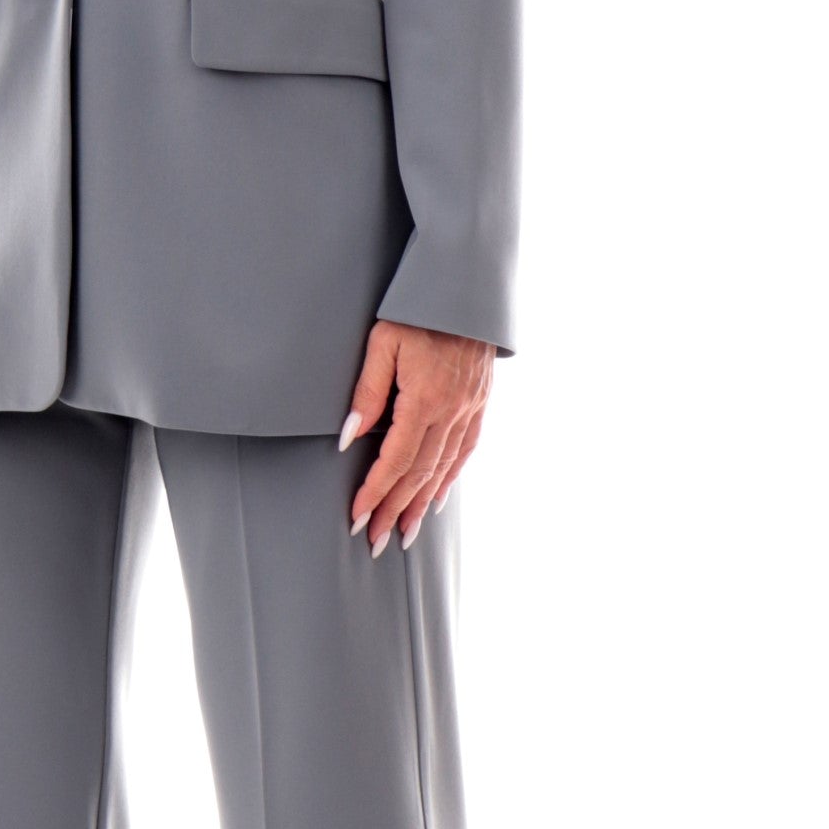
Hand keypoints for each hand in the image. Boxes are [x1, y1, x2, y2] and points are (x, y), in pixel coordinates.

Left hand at [339, 322, 497, 554]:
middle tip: (375, 540)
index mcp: (425, 398)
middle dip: (395, 510)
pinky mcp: (478, 403)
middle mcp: (452, 411)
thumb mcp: (382, 342)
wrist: (466, 287)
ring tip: (405, 533)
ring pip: (444, 469)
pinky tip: (437, 498)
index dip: (376, 492)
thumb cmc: (417, 309)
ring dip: (422, 504)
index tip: (358, 517)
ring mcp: (469, 409)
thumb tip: (350, 439)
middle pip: (420, 474)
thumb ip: (366, 392)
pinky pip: (464, 451)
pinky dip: (449, 478)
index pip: (396, 460)